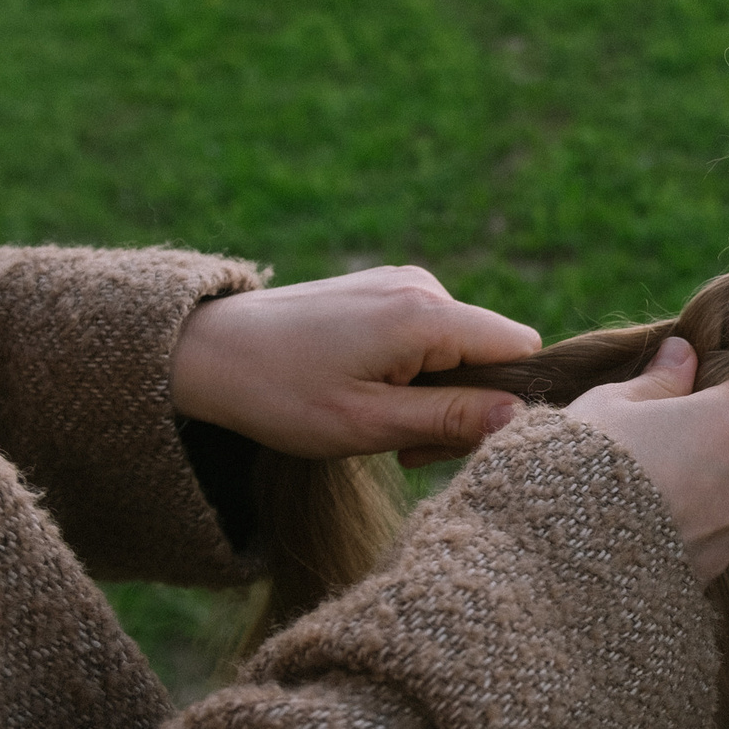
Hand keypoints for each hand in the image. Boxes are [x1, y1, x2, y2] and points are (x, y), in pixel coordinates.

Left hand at [170, 267, 541, 460]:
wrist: (207, 351)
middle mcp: (422, 285)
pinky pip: (430, 336)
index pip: (521, 350)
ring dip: (434, 395)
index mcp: (425, 313)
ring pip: (461, 349)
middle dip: (464, 406)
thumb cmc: (280, 393)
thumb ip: (451, 419)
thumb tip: (520, 417)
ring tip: (376, 421)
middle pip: (491, 353)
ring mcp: (401, 283)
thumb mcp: (369, 423)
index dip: (508, 400)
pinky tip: (366, 394)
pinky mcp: (383, 290)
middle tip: (404, 446)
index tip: (455, 438)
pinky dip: (412, 374)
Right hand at [566, 338, 728, 585]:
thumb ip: (658, 380)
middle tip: (640, 448)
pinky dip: (675, 532)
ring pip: (716, 497)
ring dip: (687, 492)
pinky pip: (699, 539)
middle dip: (697, 444)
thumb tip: (683, 352)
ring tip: (627, 497)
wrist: (557, 553)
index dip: (707, 392)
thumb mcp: (611, 403)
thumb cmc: (583, 461)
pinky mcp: (708, 572)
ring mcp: (728, 532)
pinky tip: (629, 531)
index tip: (670, 400)